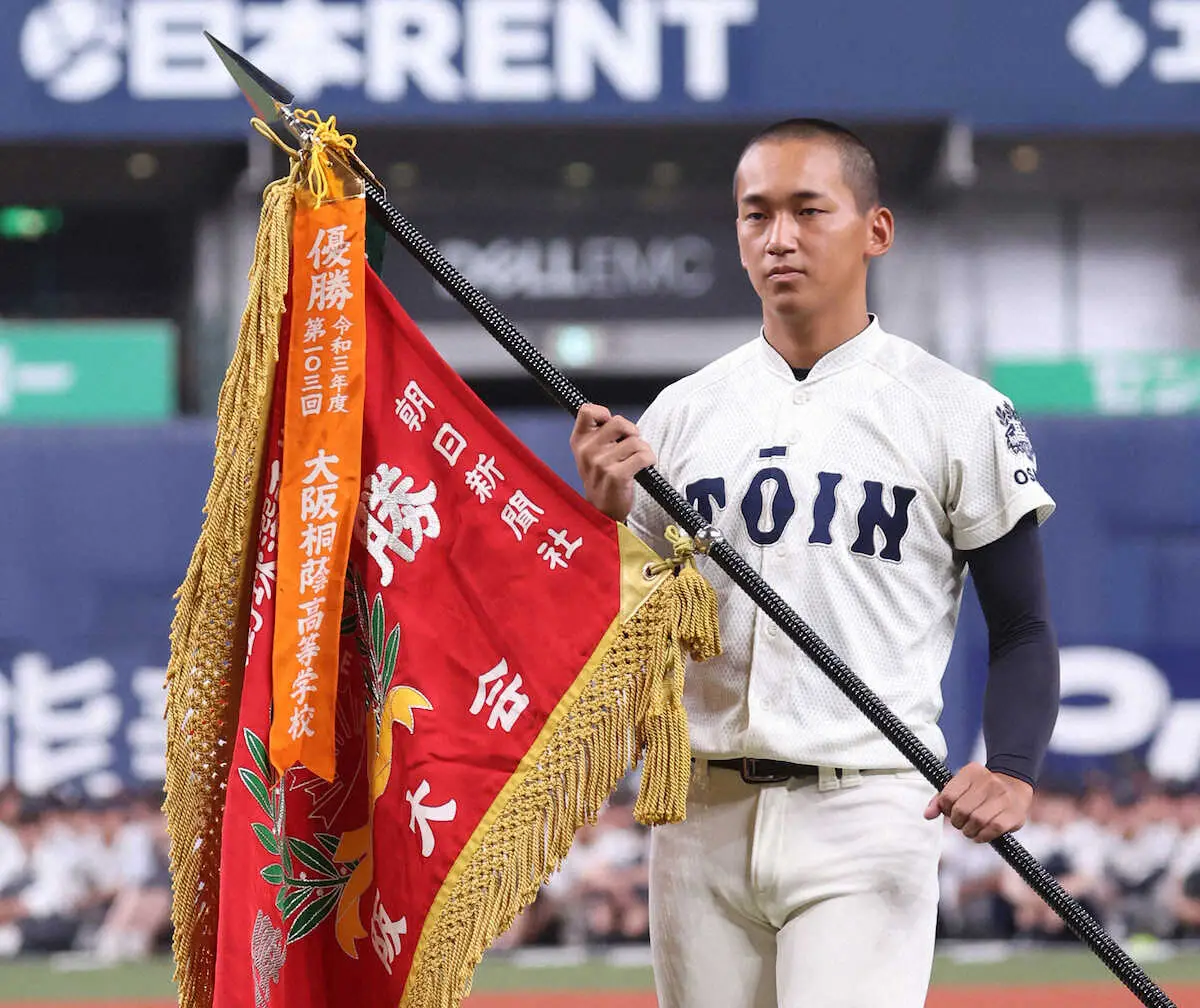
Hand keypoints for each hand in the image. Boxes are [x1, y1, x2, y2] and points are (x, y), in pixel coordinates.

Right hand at [569, 403, 655, 521]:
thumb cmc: (601, 479)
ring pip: (635, 440)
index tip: (612, 427)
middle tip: (631, 445)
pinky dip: (649, 459)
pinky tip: (645, 466)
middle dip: (632, 432)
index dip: (604, 413)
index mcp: (579, 442)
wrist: (602, 511)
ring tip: (638, 460)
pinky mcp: (616, 476)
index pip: (587, 411)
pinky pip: (642, 455)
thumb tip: (618, 420)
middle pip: (619, 422)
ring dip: (643, 449)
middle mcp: (587, 451)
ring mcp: (601, 464)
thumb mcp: (590, 454)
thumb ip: (598, 434)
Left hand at [923, 762, 1032, 843]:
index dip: (946, 810)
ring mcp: (1003, 797)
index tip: (951, 812)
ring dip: (969, 831)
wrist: (1015, 785)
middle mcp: (989, 781)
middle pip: (961, 810)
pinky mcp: (1014, 813)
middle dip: (957, 822)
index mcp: (971, 771)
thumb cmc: (980, 790)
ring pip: (977, 820)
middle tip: (961, 823)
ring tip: (970, 829)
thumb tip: (927, 815)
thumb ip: (941, 800)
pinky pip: (993, 829)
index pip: (947, 796)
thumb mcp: (960, 787)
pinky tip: (980, 835)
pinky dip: (982, 836)